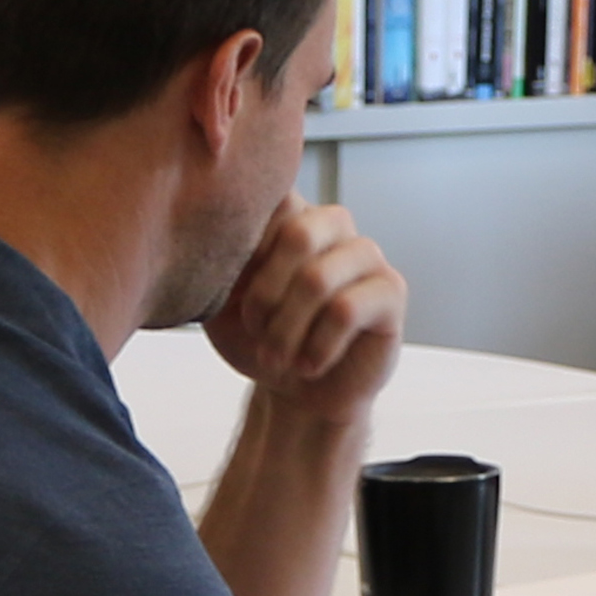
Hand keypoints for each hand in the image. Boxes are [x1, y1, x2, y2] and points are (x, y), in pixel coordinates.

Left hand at [209, 198, 404, 420]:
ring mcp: (366, 255)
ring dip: (287, 329)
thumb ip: (215, 257)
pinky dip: (317, 346)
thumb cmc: (257, 339)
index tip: (232, 294)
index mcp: (290, 214)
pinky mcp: (391, 291)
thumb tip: (204, 228)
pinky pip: (346, 310)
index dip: (247, 251)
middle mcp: (332, 224)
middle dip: (265, 295)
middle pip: (297, 234)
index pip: (272, 200)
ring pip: (318, 278)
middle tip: (255, 331)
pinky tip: (308, 364)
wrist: (295, 395)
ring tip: (277, 357)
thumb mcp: (218, 299)